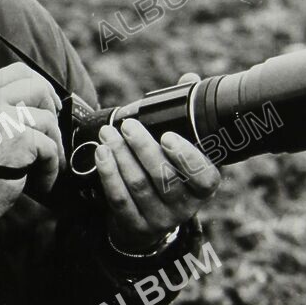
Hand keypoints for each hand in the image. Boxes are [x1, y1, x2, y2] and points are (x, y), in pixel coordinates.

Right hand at [0, 63, 65, 240]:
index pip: (17, 71)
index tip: (48, 102)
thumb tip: (42, 99)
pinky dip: (51, 168)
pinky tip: (42, 181)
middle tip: (53, 130)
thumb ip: (0, 107)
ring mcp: (3, 118)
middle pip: (38, 87)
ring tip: (44, 164)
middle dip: (52, 109)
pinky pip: (51, 147)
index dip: (40, 83)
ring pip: (48, 120)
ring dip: (53, 145)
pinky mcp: (20, 139)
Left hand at [93, 73, 220, 253]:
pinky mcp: (135, 225)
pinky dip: (108, 173)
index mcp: (204, 187)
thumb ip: (187, 115)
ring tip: (108, 134)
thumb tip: (189, 79)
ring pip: (139, 186)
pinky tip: (101, 153)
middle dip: (143, 147)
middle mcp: (186, 206)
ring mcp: (160, 219)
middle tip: (128, 125)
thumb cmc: (170, 173)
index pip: (204, 177)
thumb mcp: (183, 151)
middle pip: (164, 178)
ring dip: (121, 156)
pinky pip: (119, 199)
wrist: (149, 220)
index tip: (168, 136)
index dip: (187, 157)